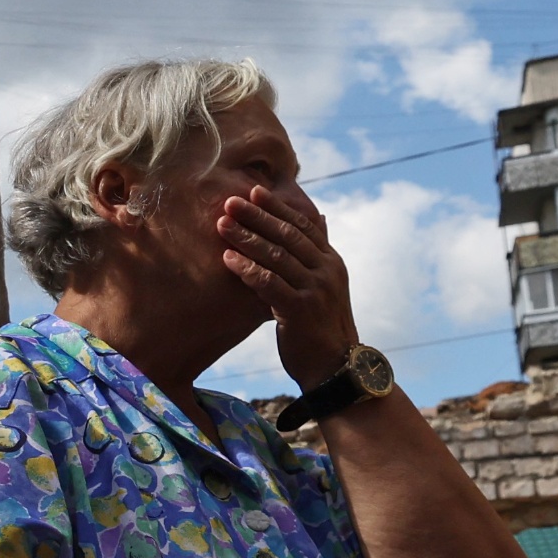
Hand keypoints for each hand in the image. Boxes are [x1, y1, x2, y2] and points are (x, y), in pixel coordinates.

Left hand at [217, 183, 361, 389]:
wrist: (335, 367)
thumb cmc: (322, 326)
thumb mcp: (325, 284)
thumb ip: (319, 252)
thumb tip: (320, 218)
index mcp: (331, 261)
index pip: (304, 225)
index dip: (279, 207)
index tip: (255, 191)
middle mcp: (326, 270)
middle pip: (287, 235)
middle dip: (257, 216)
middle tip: (230, 202)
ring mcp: (315, 289)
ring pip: (276, 255)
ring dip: (246, 238)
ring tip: (221, 225)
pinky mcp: (300, 309)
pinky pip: (269, 283)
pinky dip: (247, 268)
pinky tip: (228, 259)